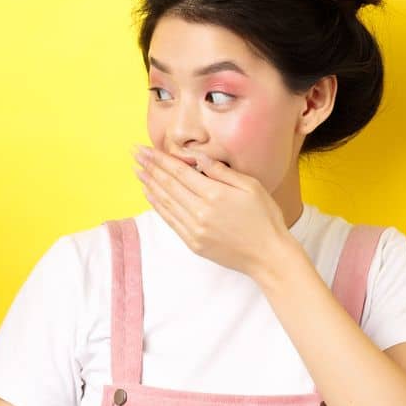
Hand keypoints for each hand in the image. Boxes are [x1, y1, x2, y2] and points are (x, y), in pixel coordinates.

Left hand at [133, 145, 290, 276]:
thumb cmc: (265, 219)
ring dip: (149, 184)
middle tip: (135, 154)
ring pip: (165, 202)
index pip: (180, 171)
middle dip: (150, 167)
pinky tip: (150, 194)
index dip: (160, 159)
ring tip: (138, 171)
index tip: (144, 149)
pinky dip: (158, 206)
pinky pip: (170, 221)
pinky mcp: (194, 243)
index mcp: (215, 194)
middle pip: (168, 184)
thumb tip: (198, 158)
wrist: (269, 256)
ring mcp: (195, 229)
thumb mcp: (251, 186)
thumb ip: (222, 171)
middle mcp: (200, 211)